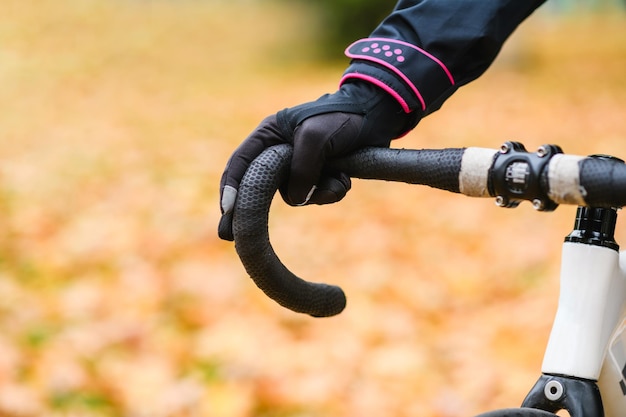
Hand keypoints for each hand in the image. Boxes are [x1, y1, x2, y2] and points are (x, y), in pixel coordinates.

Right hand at [218, 81, 417, 240]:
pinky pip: (318, 196)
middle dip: (255, 209)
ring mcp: (300, 166)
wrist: (377, 115)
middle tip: (229, 237)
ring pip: (296, 195)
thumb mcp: (316, 137)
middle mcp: (280, 152)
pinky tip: (346, 178)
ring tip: (339, 176)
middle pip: (263, 187)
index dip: (231, 189)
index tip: (228, 213)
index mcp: (269, 135)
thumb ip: (301, 168)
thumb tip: (296, 199)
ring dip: (319, 192)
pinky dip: (332, 191)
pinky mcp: (320, 175)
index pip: (241, 164)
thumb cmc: (342, 117)